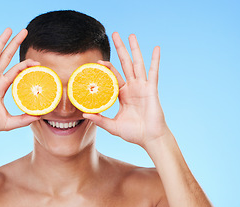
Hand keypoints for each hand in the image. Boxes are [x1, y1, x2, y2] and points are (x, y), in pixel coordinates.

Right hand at [0, 28, 39, 137]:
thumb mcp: (8, 122)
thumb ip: (23, 120)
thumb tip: (39, 117)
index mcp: (1, 86)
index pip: (16, 70)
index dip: (26, 65)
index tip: (38, 63)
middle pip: (6, 57)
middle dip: (15, 44)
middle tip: (24, 31)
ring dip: (1, 42)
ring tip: (9, 29)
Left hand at [84, 33, 168, 147]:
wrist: (149, 138)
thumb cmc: (133, 133)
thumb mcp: (112, 126)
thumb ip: (99, 119)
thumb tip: (84, 114)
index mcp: (123, 94)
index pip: (113, 76)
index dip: (106, 68)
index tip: (97, 62)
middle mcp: (132, 87)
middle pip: (124, 64)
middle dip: (120, 49)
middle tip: (115, 34)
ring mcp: (142, 87)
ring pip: (137, 64)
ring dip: (134, 49)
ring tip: (131, 35)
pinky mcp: (151, 89)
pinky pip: (153, 73)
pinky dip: (155, 60)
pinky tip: (156, 48)